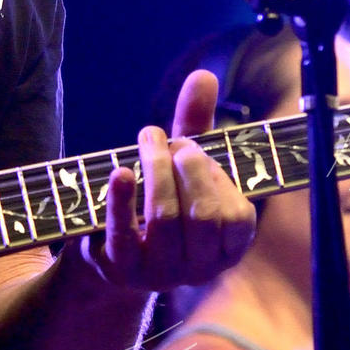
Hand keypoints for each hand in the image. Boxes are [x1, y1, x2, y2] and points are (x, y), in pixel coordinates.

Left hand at [80, 69, 256, 290]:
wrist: (111, 251)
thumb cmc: (161, 200)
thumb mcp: (182, 166)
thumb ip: (197, 124)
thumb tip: (203, 75)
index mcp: (226, 249)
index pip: (238, 218)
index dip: (219, 178)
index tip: (195, 150)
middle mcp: (198, 269)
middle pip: (202, 216)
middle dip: (188, 168)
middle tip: (171, 141)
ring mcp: (159, 274)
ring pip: (165, 220)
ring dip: (157, 171)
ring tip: (148, 140)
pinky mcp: (121, 270)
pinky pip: (123, 234)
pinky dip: (122, 200)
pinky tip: (121, 171)